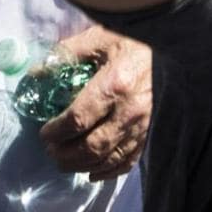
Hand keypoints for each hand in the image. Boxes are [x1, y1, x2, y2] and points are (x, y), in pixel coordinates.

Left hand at [38, 26, 150, 177]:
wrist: (175, 44)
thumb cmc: (133, 39)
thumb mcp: (99, 38)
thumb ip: (66, 54)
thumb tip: (35, 74)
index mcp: (114, 85)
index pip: (78, 119)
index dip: (56, 132)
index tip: (43, 133)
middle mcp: (130, 110)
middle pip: (91, 146)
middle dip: (65, 154)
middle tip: (50, 151)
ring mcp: (143, 125)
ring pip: (108, 158)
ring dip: (82, 165)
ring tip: (64, 162)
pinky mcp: (151, 132)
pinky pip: (129, 161)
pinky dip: (108, 172)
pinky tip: (92, 173)